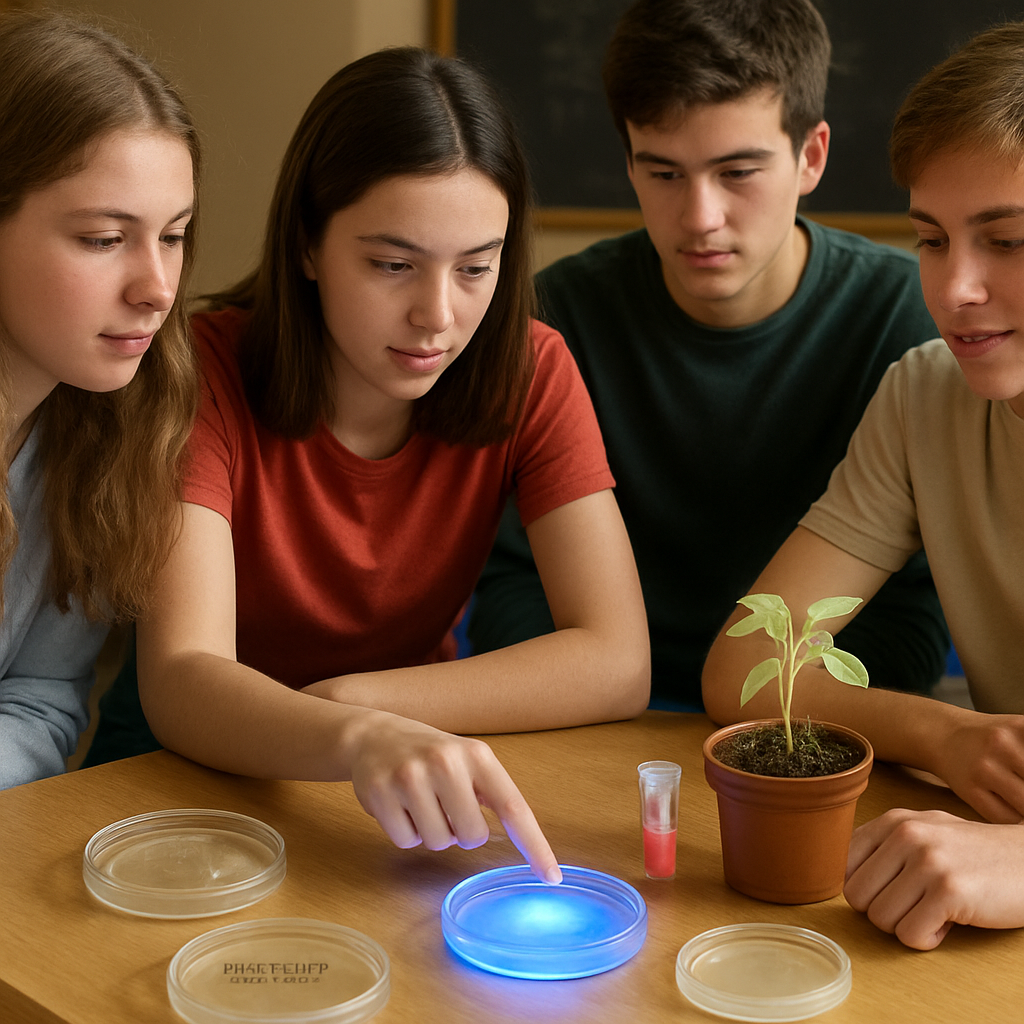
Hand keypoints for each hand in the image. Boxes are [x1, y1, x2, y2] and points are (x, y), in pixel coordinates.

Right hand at [346, 709, 561, 883]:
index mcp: (477, 755)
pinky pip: (405, 842)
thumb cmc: (432, 756)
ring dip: (432, 832)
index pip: (513, 807)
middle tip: (446, 805)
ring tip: (420, 802)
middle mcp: (445, 762)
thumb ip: (491, 793)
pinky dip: (405, 833)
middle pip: (472, 837)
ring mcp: (410, 776)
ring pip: (438, 843)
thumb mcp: (468, 760)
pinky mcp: (379, 792)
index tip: (551, 876)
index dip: (534, 845)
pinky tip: (399, 805)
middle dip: (462, 832)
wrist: (375, 736)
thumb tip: (524, 843)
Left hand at [845, 808, 1023, 948]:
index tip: (893, 890)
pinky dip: (929, 938)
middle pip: (856, 897)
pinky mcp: (949, 891)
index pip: (843, 867)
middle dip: (885, 911)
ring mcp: (927, 861)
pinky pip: (910, 935)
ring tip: (937, 908)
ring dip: (909, 925)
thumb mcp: (924, 831)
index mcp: (893, 821)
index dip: (867, 889)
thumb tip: (842, 873)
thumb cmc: (974, 853)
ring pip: (880, 919)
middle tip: (918, 903)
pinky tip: (950, 921)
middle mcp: (905, 835)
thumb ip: (884, 845)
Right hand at [929, 712, 1023, 821]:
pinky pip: (1007, 819)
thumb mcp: (1023, 731)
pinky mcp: (970, 790)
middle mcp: (1003, 744)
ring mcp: (985, 768)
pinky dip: (1017, 823)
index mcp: (1022, 727)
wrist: (943, 735)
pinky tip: (1015, 812)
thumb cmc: (995, 739)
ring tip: (1021, 802)